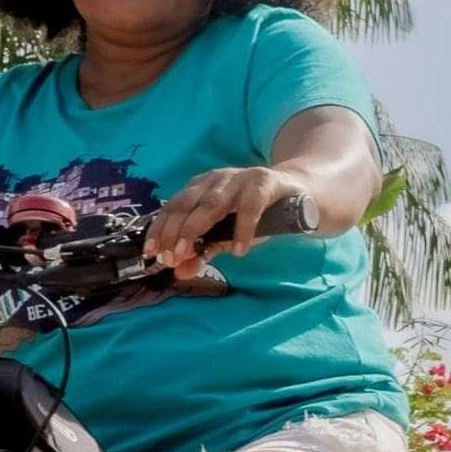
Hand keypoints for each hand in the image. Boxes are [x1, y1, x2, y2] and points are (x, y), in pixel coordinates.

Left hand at [143, 166, 307, 281]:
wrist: (299, 193)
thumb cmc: (257, 214)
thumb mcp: (226, 235)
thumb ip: (203, 251)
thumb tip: (179, 272)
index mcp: (201, 188)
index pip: (173, 207)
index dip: (159, 229)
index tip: (151, 253)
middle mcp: (215, 180)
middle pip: (186, 204)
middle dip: (173, 232)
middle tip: (170, 258)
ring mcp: (240, 179)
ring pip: (211, 203)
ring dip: (196, 229)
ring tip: (188, 254)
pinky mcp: (265, 183)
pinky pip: (249, 206)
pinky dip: (241, 229)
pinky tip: (238, 250)